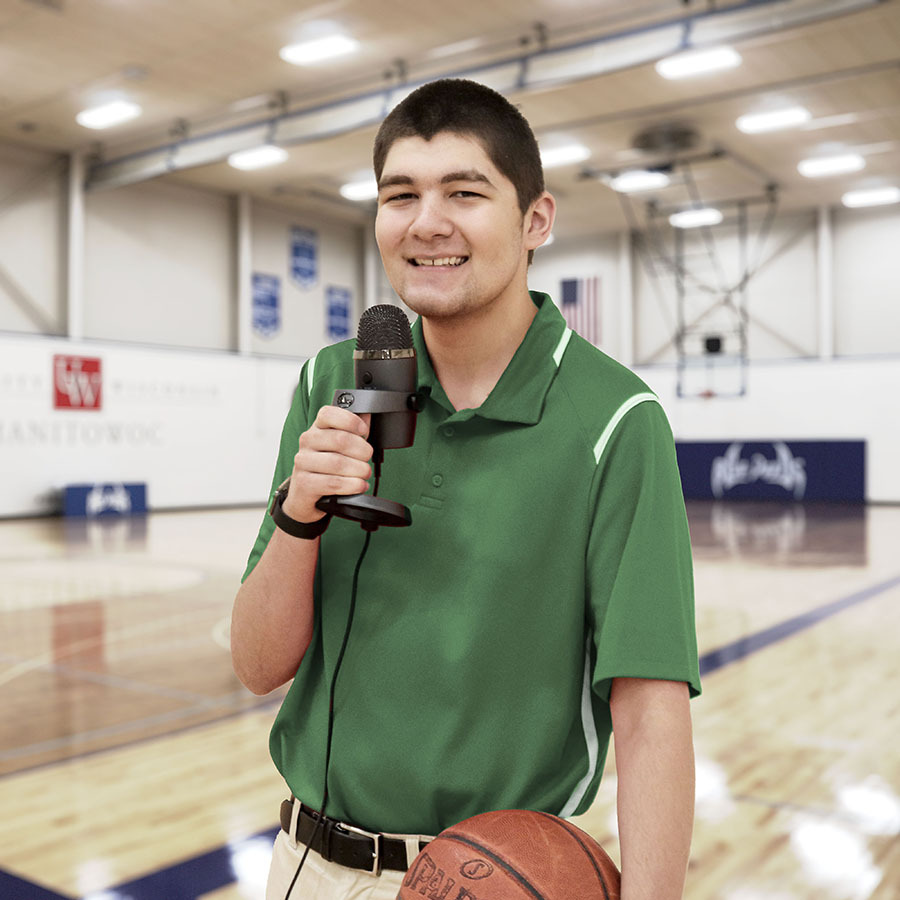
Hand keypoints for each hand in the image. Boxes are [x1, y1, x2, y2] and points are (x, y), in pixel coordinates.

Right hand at [283, 406, 372, 521]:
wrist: (305, 495)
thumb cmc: (326, 468)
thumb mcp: (339, 446)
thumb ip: (352, 431)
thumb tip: (367, 414)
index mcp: (317, 428)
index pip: (329, 414)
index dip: (351, 421)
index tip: (364, 432)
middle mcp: (307, 442)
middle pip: (340, 439)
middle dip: (363, 451)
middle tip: (367, 459)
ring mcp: (303, 462)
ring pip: (338, 463)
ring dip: (359, 470)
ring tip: (364, 474)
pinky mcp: (304, 483)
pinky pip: (334, 483)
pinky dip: (353, 485)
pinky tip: (359, 486)